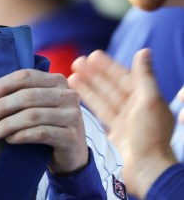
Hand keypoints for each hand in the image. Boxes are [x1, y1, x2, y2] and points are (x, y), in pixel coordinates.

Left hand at [0, 69, 87, 173]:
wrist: (72, 153)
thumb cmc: (47, 123)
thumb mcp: (38, 104)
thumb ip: (21, 94)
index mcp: (57, 81)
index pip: (26, 76)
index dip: (4, 84)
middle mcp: (68, 95)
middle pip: (28, 96)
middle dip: (2, 106)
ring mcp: (73, 116)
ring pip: (33, 115)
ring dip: (8, 124)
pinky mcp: (72, 136)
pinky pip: (41, 133)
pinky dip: (21, 135)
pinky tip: (9, 139)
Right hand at [69, 50, 177, 197]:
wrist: (146, 169)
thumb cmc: (150, 135)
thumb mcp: (149, 101)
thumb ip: (145, 76)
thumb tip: (144, 51)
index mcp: (145, 99)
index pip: (124, 76)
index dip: (108, 65)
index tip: (93, 55)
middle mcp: (134, 108)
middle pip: (111, 85)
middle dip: (94, 73)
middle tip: (76, 61)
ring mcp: (123, 121)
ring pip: (102, 98)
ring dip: (87, 85)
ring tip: (70, 75)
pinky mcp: (113, 132)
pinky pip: (98, 112)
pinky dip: (87, 102)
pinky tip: (74, 95)